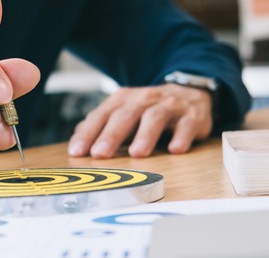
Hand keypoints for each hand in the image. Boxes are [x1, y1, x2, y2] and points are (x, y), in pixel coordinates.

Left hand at [68, 84, 211, 158]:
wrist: (189, 92)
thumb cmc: (150, 108)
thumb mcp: (124, 111)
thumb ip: (102, 124)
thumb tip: (77, 137)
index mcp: (123, 100)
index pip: (102, 115)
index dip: (88, 133)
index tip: (77, 152)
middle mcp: (144, 99)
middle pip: (126, 115)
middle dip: (111, 134)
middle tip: (100, 154)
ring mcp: (169, 106)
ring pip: (155, 117)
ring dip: (145, 135)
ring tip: (136, 153)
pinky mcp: (192, 116)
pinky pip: (187, 125)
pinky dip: (181, 136)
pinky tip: (175, 149)